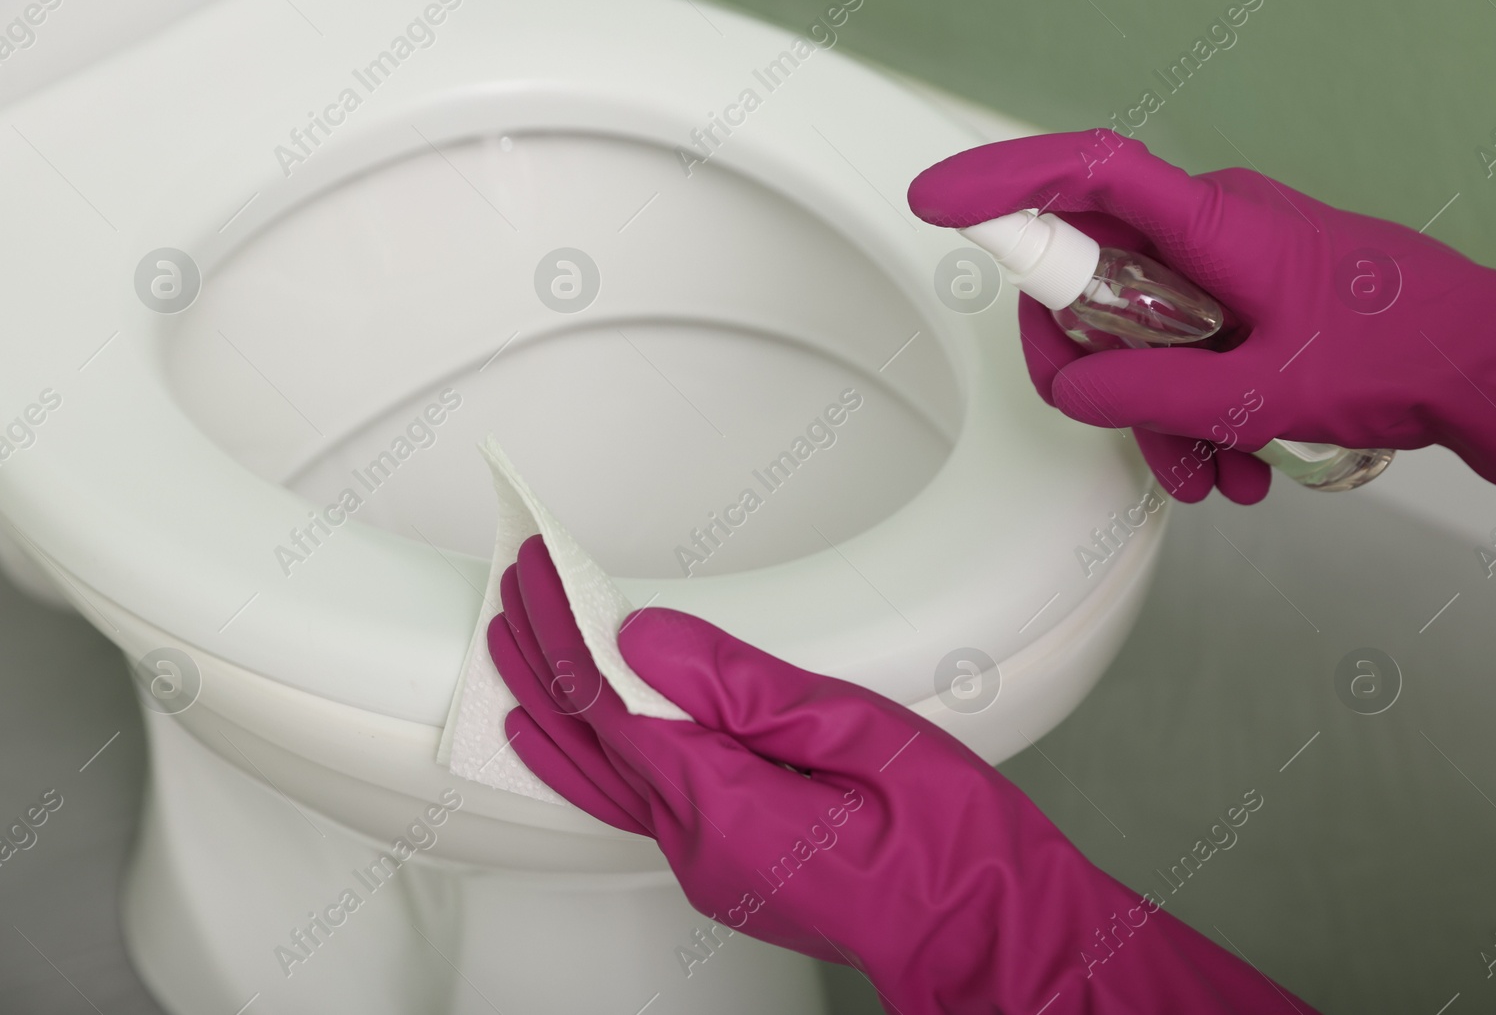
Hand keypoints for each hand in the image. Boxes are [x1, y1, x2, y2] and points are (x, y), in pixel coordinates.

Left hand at [489, 535, 1318, 1013]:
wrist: (985, 927)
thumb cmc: (951, 838)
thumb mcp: (860, 732)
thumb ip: (743, 686)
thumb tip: (646, 641)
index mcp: (723, 805)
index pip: (611, 704)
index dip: (565, 631)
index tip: (538, 569)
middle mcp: (696, 845)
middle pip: (588, 739)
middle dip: (541, 655)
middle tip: (509, 583)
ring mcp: (706, 863)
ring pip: (599, 773)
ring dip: (552, 701)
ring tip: (512, 641)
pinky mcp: (725, 863)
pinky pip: (631, 799)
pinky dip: (587, 752)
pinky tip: (564, 732)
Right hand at [909, 129, 1495, 504]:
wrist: (1485, 370)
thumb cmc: (1406, 354)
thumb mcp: (1260, 389)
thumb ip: (1149, 391)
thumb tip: (1070, 391)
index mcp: (1214, 222)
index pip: (1088, 172)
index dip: (1005, 180)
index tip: (939, 201)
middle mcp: (1213, 230)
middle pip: (1096, 278)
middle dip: (1096, 367)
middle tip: (1109, 416)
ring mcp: (1230, 265)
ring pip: (1139, 331)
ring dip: (1156, 412)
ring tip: (1204, 472)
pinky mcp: (1248, 299)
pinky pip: (1182, 349)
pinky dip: (1191, 411)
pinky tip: (1231, 463)